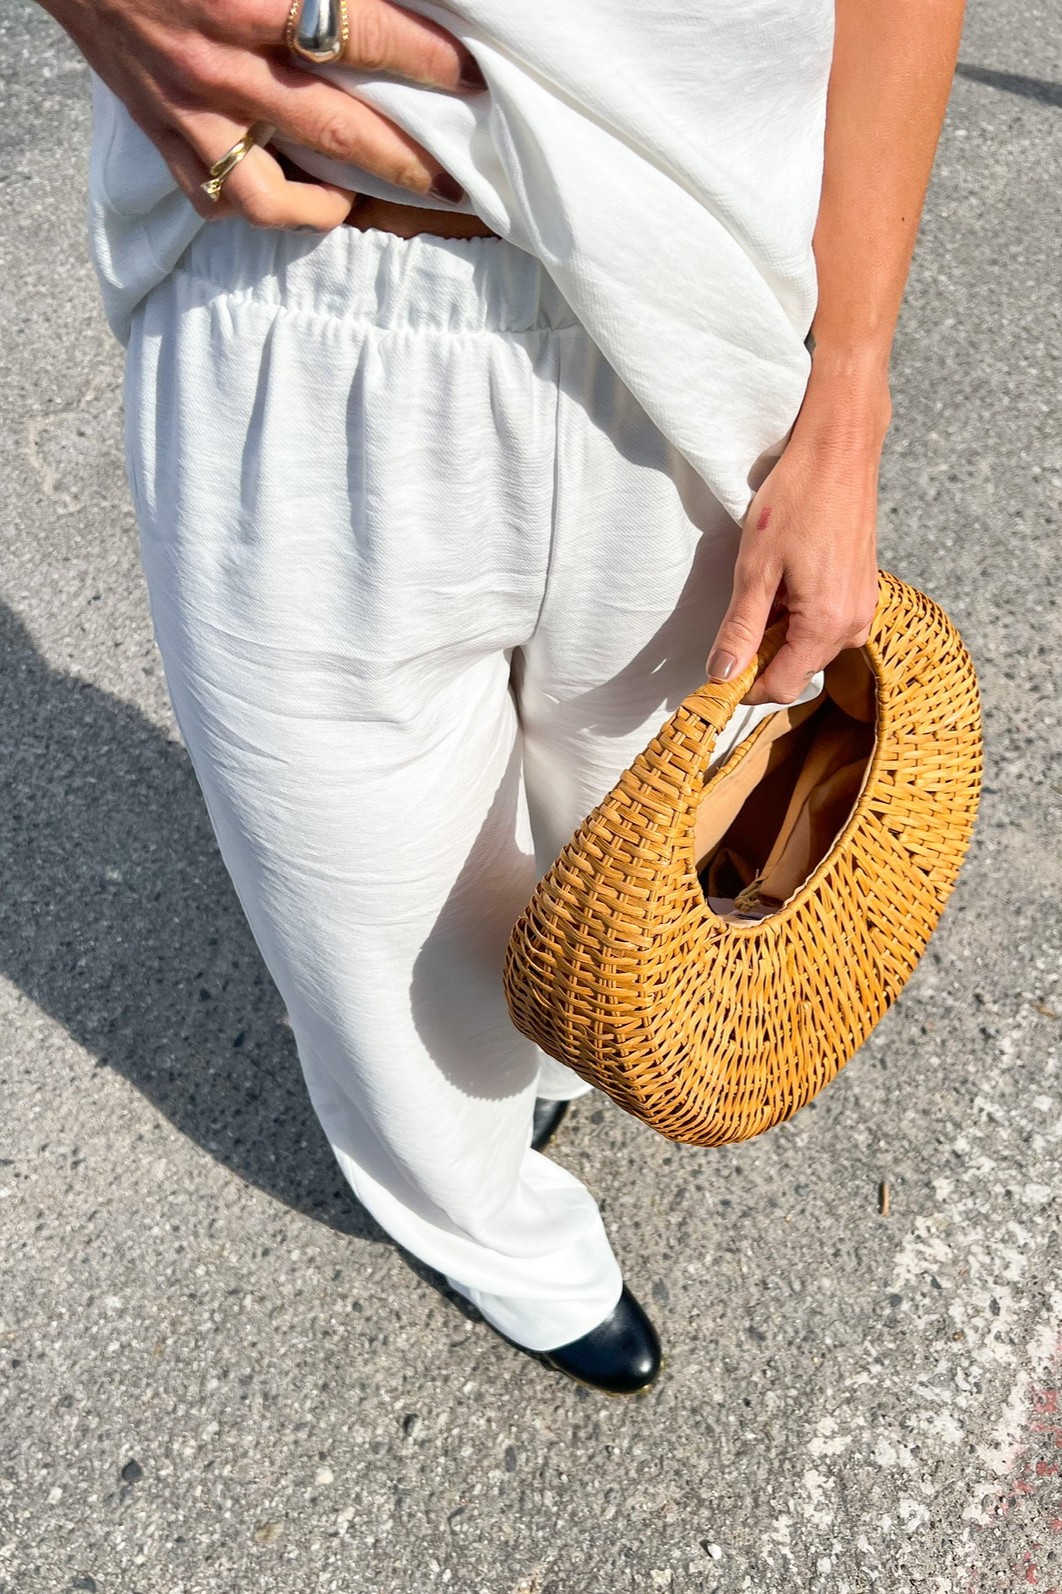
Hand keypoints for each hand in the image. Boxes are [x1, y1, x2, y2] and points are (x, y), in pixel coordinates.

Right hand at [40, 0, 485, 229]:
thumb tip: (380, 2)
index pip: (360, 33)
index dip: (427, 58)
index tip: (471, 75)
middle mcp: (221, 63)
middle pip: (338, 127)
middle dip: (409, 158)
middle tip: (458, 179)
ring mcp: (190, 114)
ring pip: (278, 194)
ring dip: (336, 204)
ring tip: (372, 197)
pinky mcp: (165, 140)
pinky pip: (223, 202)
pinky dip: (269, 208)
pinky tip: (303, 196)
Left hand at [704, 393, 886, 707]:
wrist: (839, 452)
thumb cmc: (796, 501)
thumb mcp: (755, 569)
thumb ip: (740, 629)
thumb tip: (721, 676)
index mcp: (827, 626)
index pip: (781, 687)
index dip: (745, 687)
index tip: (715, 673)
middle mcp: (854, 626)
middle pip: (796, 670)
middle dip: (761, 658)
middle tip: (734, 619)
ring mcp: (863, 609)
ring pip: (809, 648)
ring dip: (778, 634)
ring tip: (763, 588)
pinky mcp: (863, 592)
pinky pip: (825, 624)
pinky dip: (797, 616)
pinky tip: (784, 582)